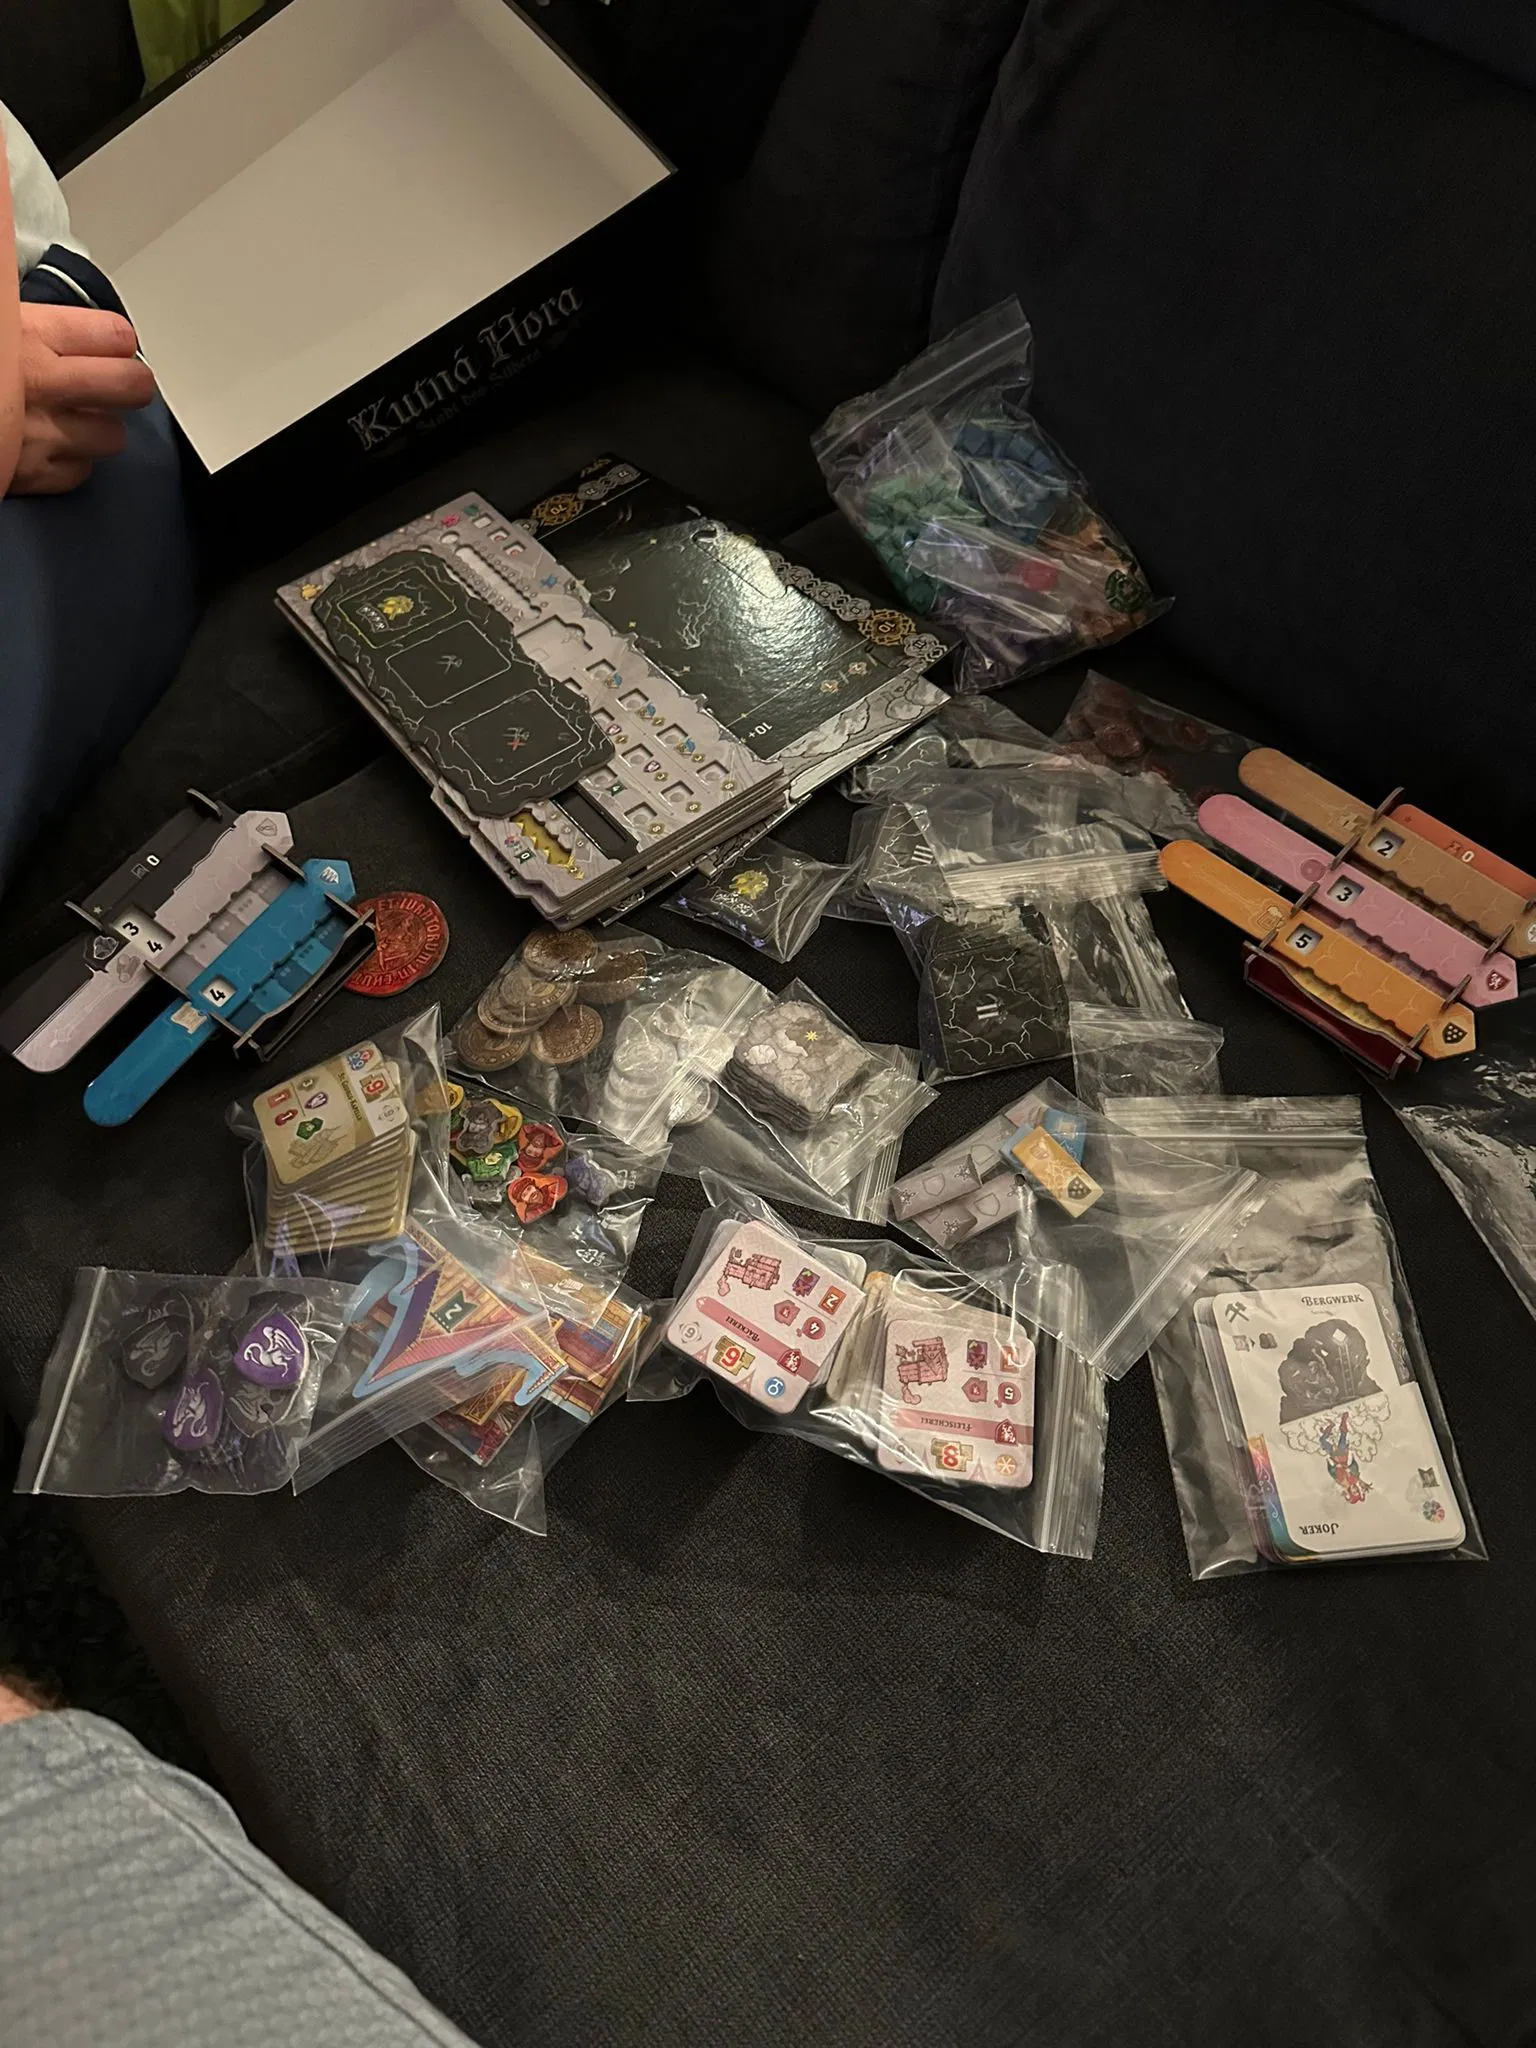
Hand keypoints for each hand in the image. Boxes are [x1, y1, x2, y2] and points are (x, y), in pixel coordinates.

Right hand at [9, 303, 156, 495]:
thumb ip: (32, 319)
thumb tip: (45, 294)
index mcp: (31, 333)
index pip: (116, 335)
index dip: (117, 343)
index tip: (111, 347)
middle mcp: (44, 383)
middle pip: (132, 385)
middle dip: (129, 384)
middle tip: (115, 384)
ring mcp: (42, 433)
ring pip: (114, 436)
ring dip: (101, 428)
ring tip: (76, 417)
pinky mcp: (32, 474)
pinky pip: (81, 473)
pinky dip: (72, 462)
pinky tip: (55, 447)